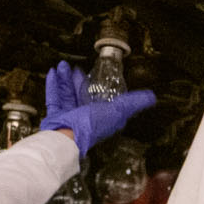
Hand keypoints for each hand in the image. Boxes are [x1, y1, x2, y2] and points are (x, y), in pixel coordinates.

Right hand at [39, 61, 156, 155]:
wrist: (67, 137)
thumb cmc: (91, 127)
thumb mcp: (117, 111)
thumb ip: (132, 103)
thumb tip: (151, 97)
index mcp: (99, 116)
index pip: (99, 99)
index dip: (96, 86)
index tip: (93, 73)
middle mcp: (84, 116)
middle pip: (81, 94)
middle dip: (78, 80)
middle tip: (75, 67)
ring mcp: (68, 116)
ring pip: (67, 94)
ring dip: (65, 79)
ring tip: (62, 66)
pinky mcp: (56, 115)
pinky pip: (53, 98)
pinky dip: (53, 85)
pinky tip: (53, 74)